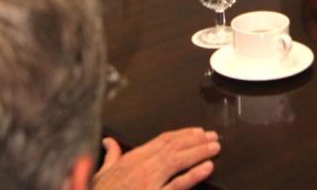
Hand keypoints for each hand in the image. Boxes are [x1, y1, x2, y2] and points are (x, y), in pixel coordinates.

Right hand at [93, 128, 219, 189]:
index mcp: (132, 159)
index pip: (162, 140)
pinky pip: (178, 185)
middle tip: (212, 136)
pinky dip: (194, 175)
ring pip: (179, 160)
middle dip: (196, 140)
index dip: (182, 134)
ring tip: (215, 148)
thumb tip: (109, 142)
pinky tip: (206, 168)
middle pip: (174, 146)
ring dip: (200, 152)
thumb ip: (110, 156)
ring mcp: (150, 181)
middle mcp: (142, 167)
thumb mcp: (101, 172)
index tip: (196, 131)